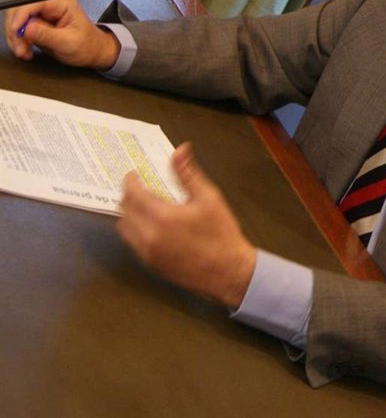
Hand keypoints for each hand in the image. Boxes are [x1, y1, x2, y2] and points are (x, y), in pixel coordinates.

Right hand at [3, 0, 118, 67]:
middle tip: (19, 47)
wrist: (93, 53)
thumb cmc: (87, 46)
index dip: (21, 15)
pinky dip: (18, 40)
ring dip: (16, 37)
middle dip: (16, 28)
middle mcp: (50, 5)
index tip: (16, 31)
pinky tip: (25, 51)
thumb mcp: (68, 42)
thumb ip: (46, 35)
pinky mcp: (37, 25)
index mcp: (62, 3)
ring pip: (17, 20)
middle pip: (21, 9)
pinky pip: (20, 29)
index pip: (33, 1)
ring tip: (23, 52)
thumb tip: (25, 29)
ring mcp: (42, 15)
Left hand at [116, 143, 256, 309]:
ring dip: (129, 214)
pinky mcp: (149, 263)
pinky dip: (135, 230)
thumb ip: (189, 174)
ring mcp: (146, 252)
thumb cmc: (220, 233)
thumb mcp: (209, 198)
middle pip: (124, 210)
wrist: (227, 271)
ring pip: (124, 227)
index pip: (133, 194)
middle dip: (129, 195)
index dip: (130, 181)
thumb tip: (180, 150)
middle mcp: (148, 235)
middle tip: (139, 187)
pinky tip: (151, 225)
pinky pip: (132, 242)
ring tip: (144, 206)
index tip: (133, 174)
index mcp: (162, 217)